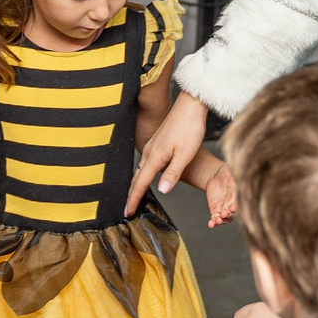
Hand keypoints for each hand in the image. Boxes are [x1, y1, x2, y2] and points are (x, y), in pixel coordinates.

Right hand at [127, 90, 209, 213]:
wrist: (191, 106)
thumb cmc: (190, 127)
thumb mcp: (184, 154)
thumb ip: (173, 174)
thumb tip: (161, 190)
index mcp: (155, 157)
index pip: (140, 183)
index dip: (133, 199)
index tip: (127, 212)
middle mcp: (150, 152)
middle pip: (137, 178)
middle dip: (131, 194)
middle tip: (127, 209)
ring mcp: (153, 146)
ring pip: (141, 169)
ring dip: (136, 184)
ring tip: (134, 196)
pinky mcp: (158, 142)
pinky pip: (146, 162)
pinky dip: (143, 173)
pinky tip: (147, 175)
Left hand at [202, 166, 238, 226]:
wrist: (216, 175)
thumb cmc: (227, 171)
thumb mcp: (231, 170)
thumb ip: (235, 173)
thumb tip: (240, 170)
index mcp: (239, 194)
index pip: (240, 202)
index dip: (237, 205)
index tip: (234, 207)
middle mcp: (233, 203)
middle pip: (234, 213)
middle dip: (229, 214)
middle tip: (225, 213)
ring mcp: (225, 208)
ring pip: (225, 218)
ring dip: (222, 221)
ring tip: (218, 220)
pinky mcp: (216, 210)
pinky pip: (215, 219)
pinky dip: (214, 223)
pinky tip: (211, 225)